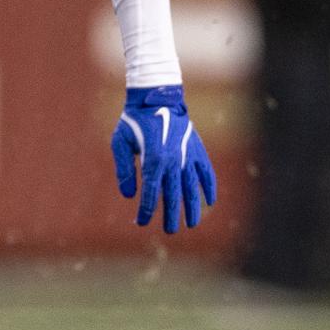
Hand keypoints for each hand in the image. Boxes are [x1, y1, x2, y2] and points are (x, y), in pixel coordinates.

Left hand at [112, 85, 216, 232]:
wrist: (157, 99)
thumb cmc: (133, 122)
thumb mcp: (120, 143)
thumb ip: (124, 169)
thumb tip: (130, 195)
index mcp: (153, 160)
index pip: (150, 193)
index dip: (146, 210)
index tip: (141, 222)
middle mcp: (174, 162)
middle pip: (173, 196)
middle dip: (171, 216)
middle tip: (169, 231)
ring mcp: (189, 157)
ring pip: (192, 189)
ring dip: (191, 209)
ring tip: (190, 224)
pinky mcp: (199, 152)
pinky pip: (207, 175)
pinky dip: (209, 189)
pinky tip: (209, 202)